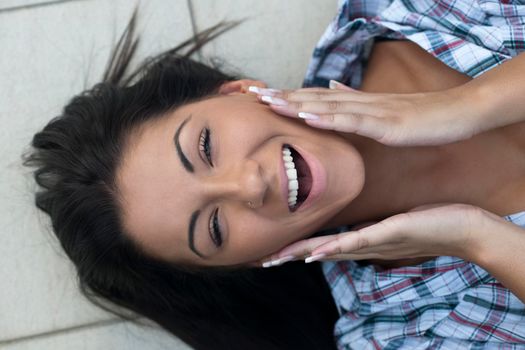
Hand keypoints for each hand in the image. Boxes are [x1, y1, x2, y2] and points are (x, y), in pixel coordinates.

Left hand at [250, 81, 485, 146]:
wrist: (458, 113)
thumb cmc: (422, 116)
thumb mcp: (384, 111)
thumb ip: (356, 101)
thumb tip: (332, 88)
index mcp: (359, 103)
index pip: (319, 98)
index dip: (291, 97)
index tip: (266, 97)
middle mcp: (362, 103)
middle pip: (317, 99)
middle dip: (285, 98)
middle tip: (255, 96)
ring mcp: (374, 112)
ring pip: (329, 106)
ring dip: (299, 104)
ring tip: (272, 103)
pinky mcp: (386, 125)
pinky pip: (354, 121)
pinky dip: (329, 119)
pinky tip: (309, 117)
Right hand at [258, 203, 486, 266]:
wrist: (462, 229)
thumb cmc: (427, 224)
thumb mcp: (390, 223)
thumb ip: (369, 225)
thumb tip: (354, 225)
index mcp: (363, 241)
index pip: (322, 246)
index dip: (295, 249)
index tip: (272, 251)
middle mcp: (363, 247)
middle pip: (319, 252)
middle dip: (290, 256)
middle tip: (263, 260)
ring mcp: (374, 243)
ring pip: (331, 250)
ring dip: (303, 255)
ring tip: (278, 258)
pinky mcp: (388, 234)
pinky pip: (356, 242)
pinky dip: (334, 248)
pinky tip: (316, 252)